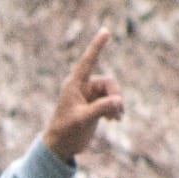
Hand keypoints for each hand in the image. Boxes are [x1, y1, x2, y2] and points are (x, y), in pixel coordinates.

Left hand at [42, 29, 123, 160]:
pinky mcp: (95, 106)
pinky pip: (112, 101)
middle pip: (108, 83)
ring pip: (112, 92)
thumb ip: (100, 109)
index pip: (87, 62)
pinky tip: (115, 120)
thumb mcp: (83, 120)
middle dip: (115, 95)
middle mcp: (82, 87)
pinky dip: (115, 109)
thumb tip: (118, 101)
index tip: (105, 31)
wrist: (60, 146)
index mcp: (74, 85)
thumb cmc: (66, 132)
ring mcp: (89, 97)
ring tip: (116, 119)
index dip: (96, 46)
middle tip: (117, 111)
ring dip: (116, 104)